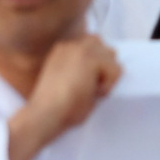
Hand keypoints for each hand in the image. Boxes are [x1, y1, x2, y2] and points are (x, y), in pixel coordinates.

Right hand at [6, 34, 123, 159]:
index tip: (85, 84)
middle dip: (104, 66)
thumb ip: (84, 72)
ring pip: (111, 57)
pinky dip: (108, 85)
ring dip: (106, 75)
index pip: (92, 46)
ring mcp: (79, 48)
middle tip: (89, 88)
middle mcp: (70, 44)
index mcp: (63, 50)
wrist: (45, 114)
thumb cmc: (57, 107)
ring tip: (90, 90)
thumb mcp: (70, 83)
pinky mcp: (89, 58)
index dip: (96, 66)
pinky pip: (115, 70)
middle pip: (104, 47)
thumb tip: (104, 73)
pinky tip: (92, 93)